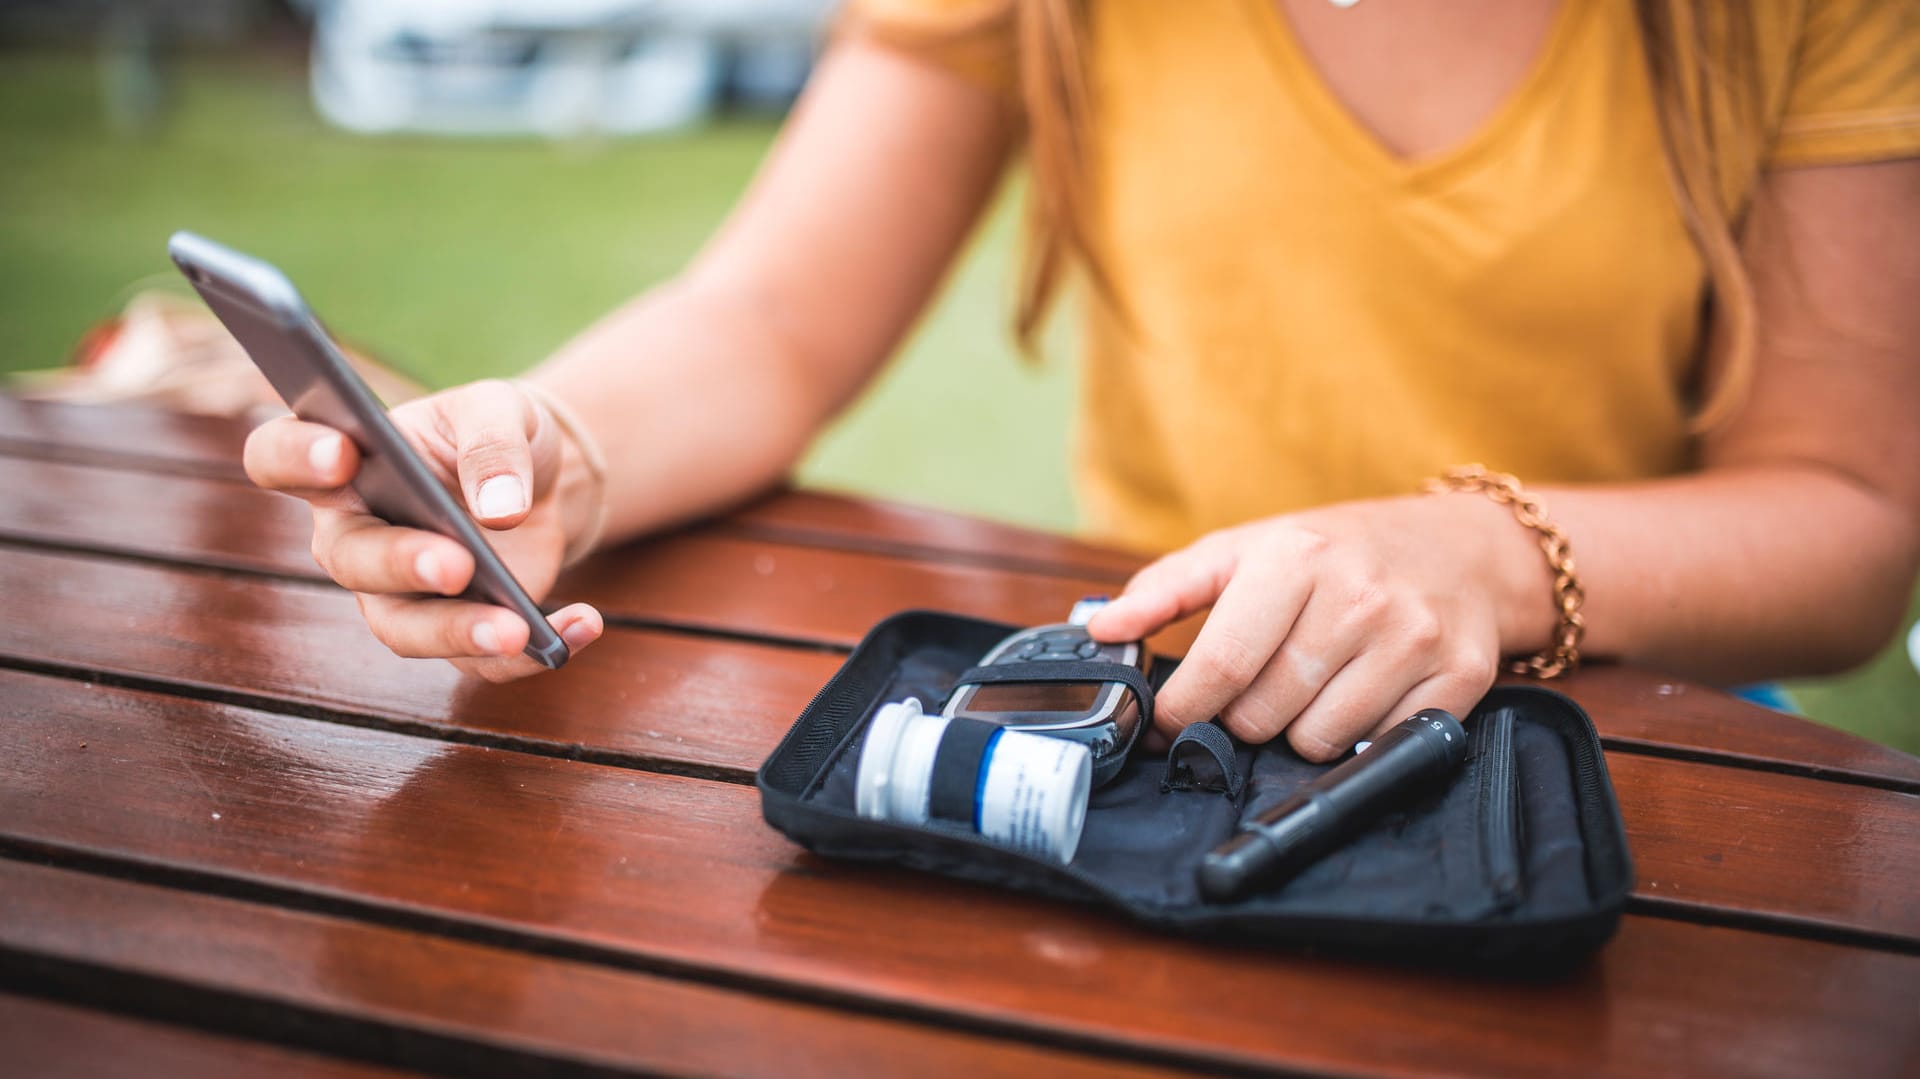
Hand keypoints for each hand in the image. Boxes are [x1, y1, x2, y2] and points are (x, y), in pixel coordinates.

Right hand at [243, 378, 603, 680]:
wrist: (543, 479)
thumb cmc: (494, 434)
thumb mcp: (501, 410)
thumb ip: (494, 444)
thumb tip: (500, 510)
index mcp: (342, 459)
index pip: (278, 456)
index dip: (296, 456)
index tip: (340, 452)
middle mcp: (354, 534)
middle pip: (348, 560)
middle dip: (400, 564)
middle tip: (454, 563)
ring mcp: (396, 593)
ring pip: (403, 629)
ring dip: (458, 632)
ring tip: (517, 630)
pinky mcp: (452, 633)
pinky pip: (478, 661)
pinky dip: (532, 654)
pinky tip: (583, 624)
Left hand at [1087, 496, 1525, 760]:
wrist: (1463, 549)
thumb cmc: (1337, 552)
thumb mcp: (1247, 549)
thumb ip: (1167, 588)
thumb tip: (1102, 628)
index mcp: (1297, 557)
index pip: (1221, 666)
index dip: (1183, 708)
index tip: (1168, 720)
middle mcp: (1359, 596)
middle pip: (1264, 713)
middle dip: (1243, 718)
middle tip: (1255, 692)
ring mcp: (1413, 638)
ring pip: (1317, 740)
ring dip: (1299, 731)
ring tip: (1312, 687)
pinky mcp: (1459, 677)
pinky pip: (1377, 747)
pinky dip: (1358, 737)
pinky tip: (1362, 695)